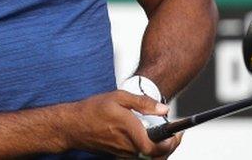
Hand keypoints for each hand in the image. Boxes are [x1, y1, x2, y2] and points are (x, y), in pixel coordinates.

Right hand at [60, 90, 181, 157]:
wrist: (73, 126)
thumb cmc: (92, 111)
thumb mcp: (118, 97)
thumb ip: (142, 102)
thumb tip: (163, 108)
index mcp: (129, 130)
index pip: (156, 147)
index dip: (171, 144)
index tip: (179, 134)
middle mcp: (127, 145)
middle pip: (156, 155)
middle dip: (170, 147)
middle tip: (176, 136)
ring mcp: (123, 152)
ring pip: (148, 156)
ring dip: (160, 149)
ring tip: (165, 137)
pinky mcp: (120, 154)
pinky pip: (139, 156)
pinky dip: (148, 150)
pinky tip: (149, 139)